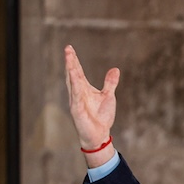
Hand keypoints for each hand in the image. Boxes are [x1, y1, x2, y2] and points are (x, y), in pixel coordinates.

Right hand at [64, 45, 118, 165]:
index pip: (77, 72)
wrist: (99, 135)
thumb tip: (115, 69)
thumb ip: (110, 83)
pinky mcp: (76, 111)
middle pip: (72, 74)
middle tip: (68, 48)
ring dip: (70, 70)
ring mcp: (75, 101)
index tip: (70, 48)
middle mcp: (77, 93)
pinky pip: (76, 97)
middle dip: (70, 62)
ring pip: (72, 83)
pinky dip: (75, 87)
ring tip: (69, 58)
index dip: (74, 60)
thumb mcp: (108, 96)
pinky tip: (74, 77)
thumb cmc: (101, 117)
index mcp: (83, 89)